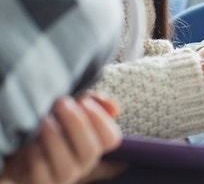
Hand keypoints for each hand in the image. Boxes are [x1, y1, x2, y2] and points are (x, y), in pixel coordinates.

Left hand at [0, 95, 121, 183]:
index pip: (111, 139)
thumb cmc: (47, 127)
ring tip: (45, 120)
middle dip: (77, 124)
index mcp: (93, 144)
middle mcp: (82, 164)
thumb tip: (114, 106)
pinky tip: (31, 143)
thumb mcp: (68, 111)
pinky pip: (43, 175)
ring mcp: (63, 177)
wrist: (16, 152)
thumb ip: (92, 103)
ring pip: (68, 167)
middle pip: (90, 152)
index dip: (102, 121)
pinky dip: (38, 157)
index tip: (85, 101)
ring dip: (56, 139)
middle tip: (62, 103)